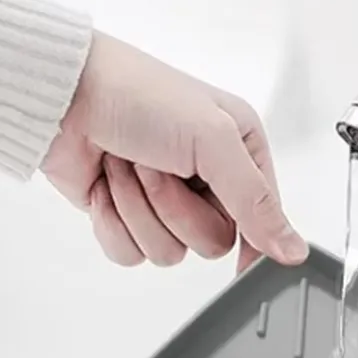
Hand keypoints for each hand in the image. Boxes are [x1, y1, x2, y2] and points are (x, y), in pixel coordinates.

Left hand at [42, 32, 307, 270]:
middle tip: (158, 165)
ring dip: (140, 210)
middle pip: (212, 242)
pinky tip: (106, 185)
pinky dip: (113, 222)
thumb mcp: (213, 140)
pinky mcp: (127, 215)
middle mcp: (207, 179)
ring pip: (170, 252)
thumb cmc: (137, 94)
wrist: (63, 96)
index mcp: (239, 152)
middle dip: (176, 208)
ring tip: (128, 165)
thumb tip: (294, 249)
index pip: (263, 219)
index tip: (243, 263)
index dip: (253, 239)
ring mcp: (165, 200)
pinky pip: (131, 254)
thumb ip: (257, 201)